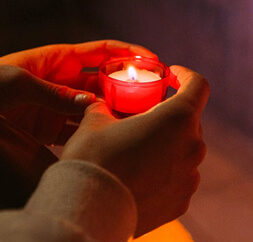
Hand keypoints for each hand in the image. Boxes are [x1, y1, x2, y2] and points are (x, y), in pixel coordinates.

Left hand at [0, 40, 156, 143]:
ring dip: (114, 112)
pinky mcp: (55, 124)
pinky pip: (81, 126)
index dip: (128, 52)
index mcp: (61, 60)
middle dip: (127, 86)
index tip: (151, 59)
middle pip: (106, 81)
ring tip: (134, 120)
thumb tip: (91, 103)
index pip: (103, 52)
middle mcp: (67, 81)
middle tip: (149, 96)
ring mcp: (63, 104)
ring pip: (97, 106)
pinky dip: (94, 131)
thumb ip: (55, 93)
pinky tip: (107, 136)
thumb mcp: (19, 82)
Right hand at [61, 65, 209, 235]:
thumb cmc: (93, 158)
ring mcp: (190, 177)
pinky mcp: (181, 200)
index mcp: (176, 119)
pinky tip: (142, 174)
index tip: (172, 76)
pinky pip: (179, 175)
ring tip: (141, 148)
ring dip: (167, 143)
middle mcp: (192, 147)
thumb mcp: (95, 121)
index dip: (186, 76)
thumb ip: (104, 107)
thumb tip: (101, 104)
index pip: (197, 86)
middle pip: (188, 120)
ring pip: (184, 148)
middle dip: (168, 114)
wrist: (88, 208)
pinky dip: (165, 168)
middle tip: (145, 116)